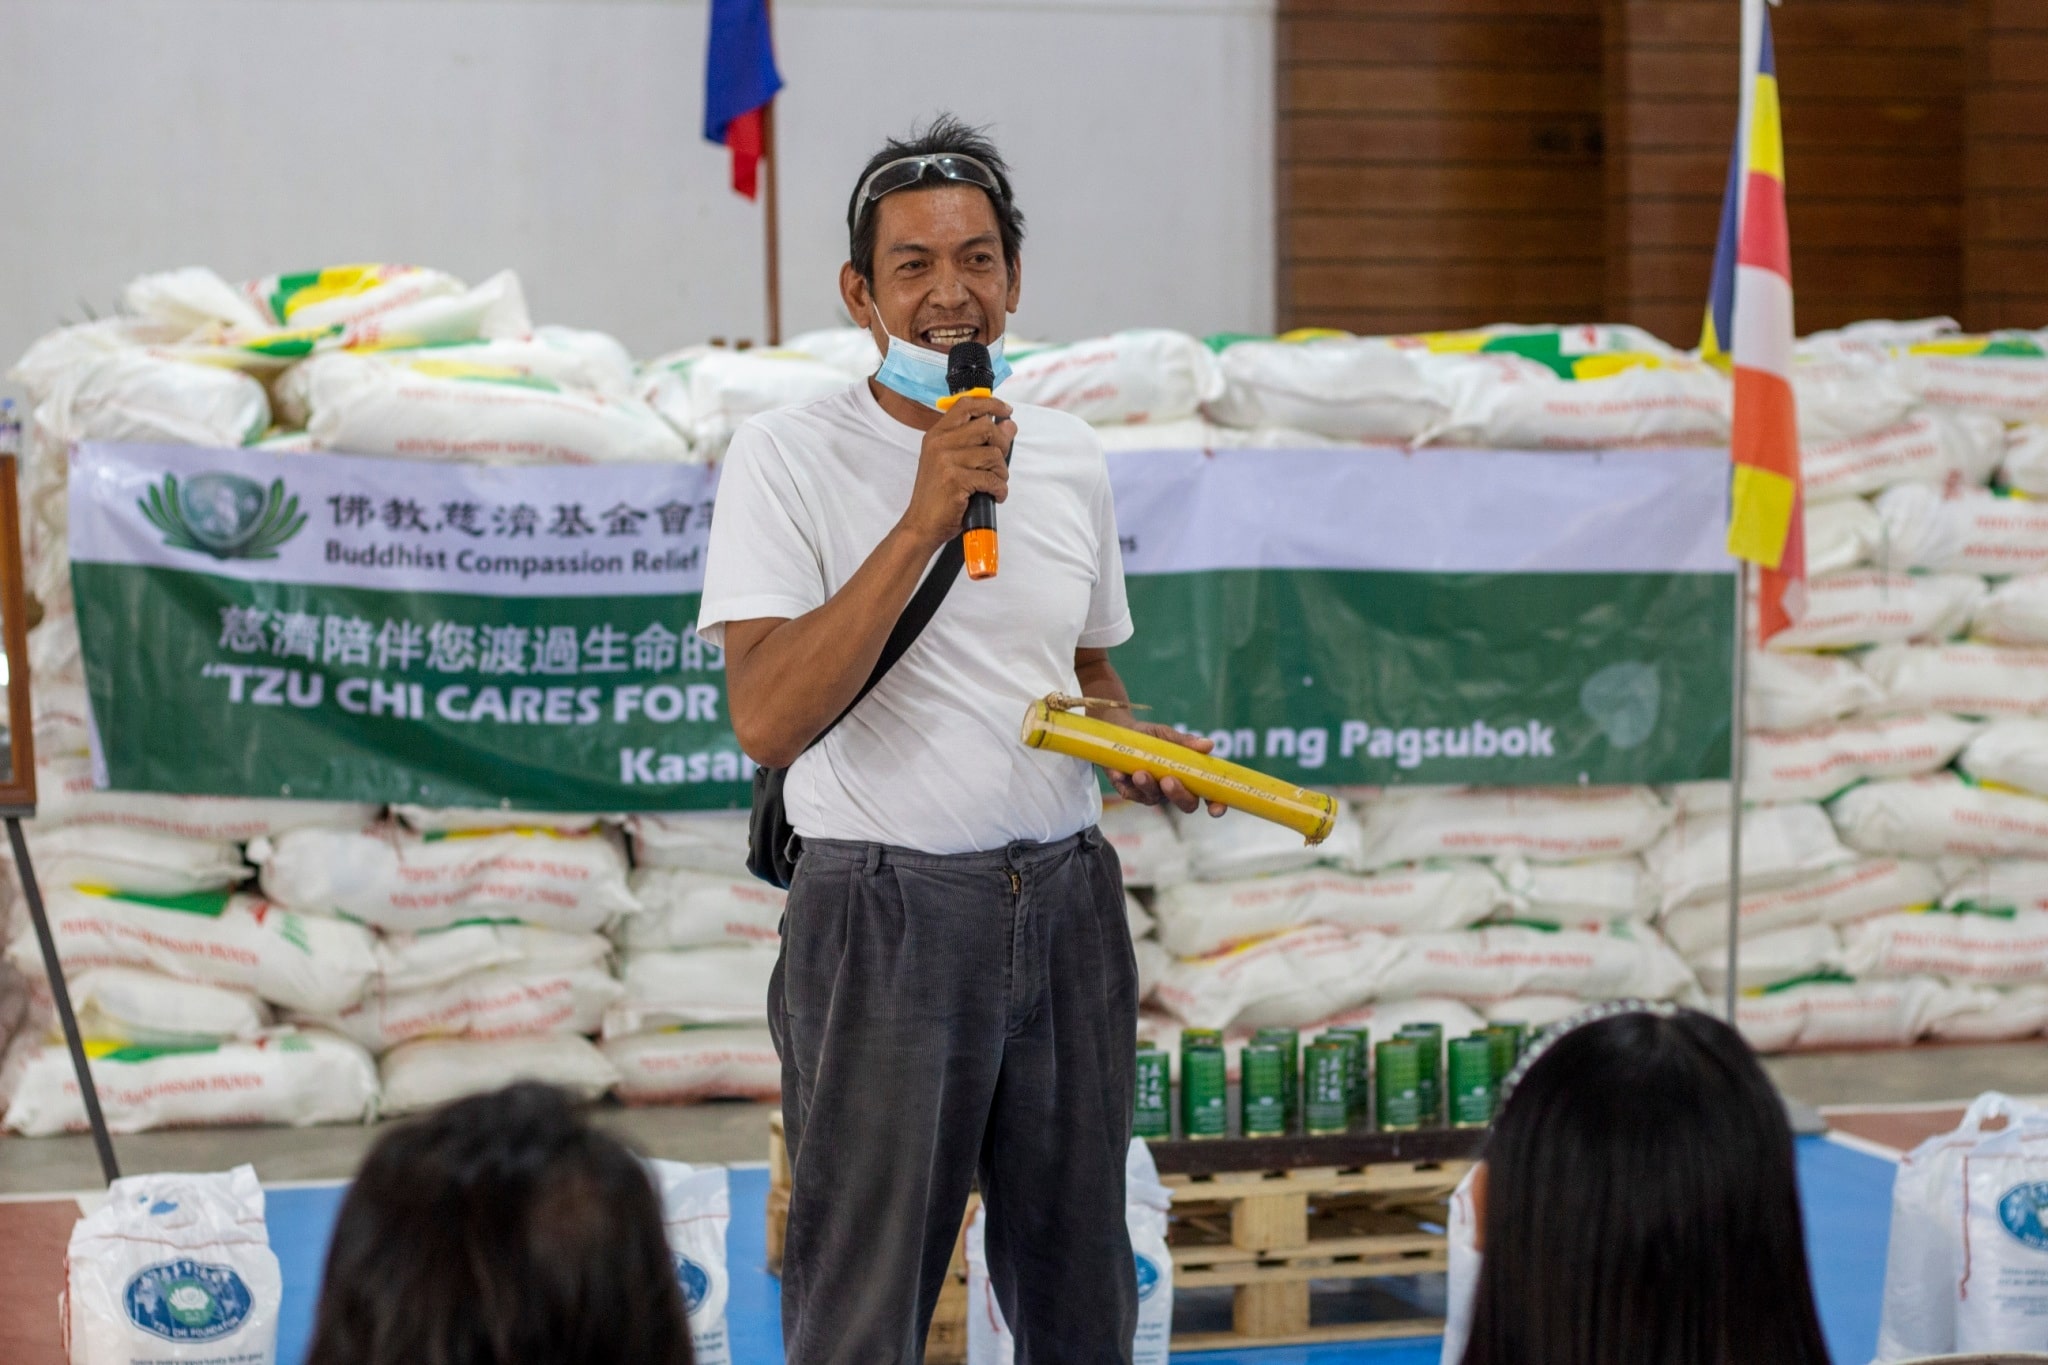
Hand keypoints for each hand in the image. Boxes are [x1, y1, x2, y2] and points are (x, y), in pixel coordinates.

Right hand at [898, 395, 1015, 552]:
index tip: (1006, 411)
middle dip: (1002, 445)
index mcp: (937, 435)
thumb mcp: (954, 463)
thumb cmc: (939, 496)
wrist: (921, 525)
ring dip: (1002, 473)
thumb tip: (1008, 424)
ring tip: (995, 484)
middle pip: (986, 427)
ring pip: (993, 454)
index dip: (991, 404)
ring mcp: (946, 460)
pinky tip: (994, 496)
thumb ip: (980, 442)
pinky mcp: (956, 479)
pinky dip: (1000, 489)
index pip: (966, 405)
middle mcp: (939, 443)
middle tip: (999, 464)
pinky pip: (992, 478)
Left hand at [1107, 723, 1227, 816]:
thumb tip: (1209, 745)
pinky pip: (1131, 794)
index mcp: (1191, 778)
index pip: (1210, 796)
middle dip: (1178, 795)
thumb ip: (1186, 742)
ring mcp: (1153, 793)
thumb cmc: (1150, 736)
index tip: (1215, 809)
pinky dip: (1126, 783)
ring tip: (1140, 773)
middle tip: (1169, 780)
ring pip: (1155, 799)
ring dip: (1148, 787)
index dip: (1217, 805)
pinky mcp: (1131, 793)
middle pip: (1186, 804)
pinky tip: (1120, 773)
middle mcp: (1175, 790)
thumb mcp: (1167, 735)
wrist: (1120, 732)